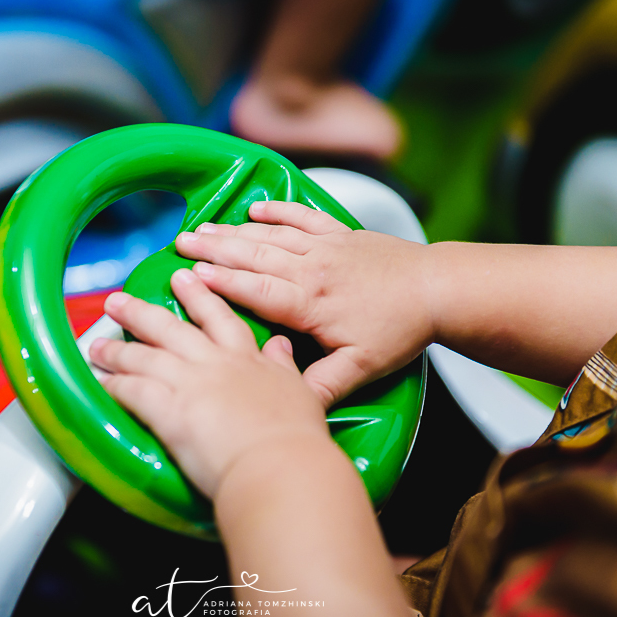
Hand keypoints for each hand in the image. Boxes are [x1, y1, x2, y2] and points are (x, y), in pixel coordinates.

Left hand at [89, 268, 331, 498]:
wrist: (280, 465)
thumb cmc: (296, 439)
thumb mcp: (300, 391)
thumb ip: (284, 365)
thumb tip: (281, 344)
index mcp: (247, 359)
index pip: (219, 318)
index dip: (199, 295)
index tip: (183, 278)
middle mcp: (215, 363)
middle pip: (170, 329)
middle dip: (140, 311)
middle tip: (118, 299)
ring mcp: (190, 383)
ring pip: (145, 357)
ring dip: (117, 350)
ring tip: (97, 345)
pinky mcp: (169, 410)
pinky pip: (132, 391)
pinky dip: (113, 385)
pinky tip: (100, 382)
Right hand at [174, 200, 432, 404]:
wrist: (437, 289)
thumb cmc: (400, 331)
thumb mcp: (362, 368)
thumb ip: (321, 386)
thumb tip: (289, 408)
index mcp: (311, 303)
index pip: (256, 291)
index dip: (220, 283)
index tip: (188, 275)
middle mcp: (312, 269)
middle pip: (254, 256)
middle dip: (214, 250)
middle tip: (179, 243)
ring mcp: (326, 246)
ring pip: (271, 235)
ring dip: (234, 231)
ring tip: (202, 227)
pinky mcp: (342, 233)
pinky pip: (303, 216)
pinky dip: (278, 211)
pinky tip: (255, 209)